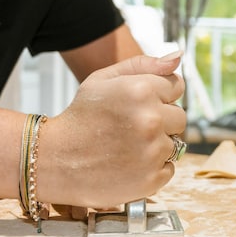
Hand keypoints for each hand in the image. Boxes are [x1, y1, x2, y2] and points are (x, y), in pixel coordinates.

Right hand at [37, 54, 186, 208]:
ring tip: (126, 146)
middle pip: (180, 117)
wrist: (55, 160)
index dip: (158, 95)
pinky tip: (128, 164)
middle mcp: (151, 119)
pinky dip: (153, 168)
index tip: (137, 104)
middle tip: (130, 127)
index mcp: (141, 90)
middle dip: (161, 120)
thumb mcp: (104, 80)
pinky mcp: (152, 179)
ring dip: (156, 145)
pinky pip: (169, 168)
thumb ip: (144, 65)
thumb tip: (179, 57)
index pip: (177, 87)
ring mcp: (152, 152)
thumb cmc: (82, 116)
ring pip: (175, 143)